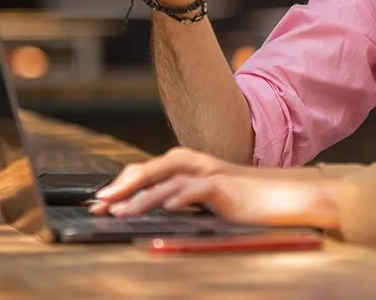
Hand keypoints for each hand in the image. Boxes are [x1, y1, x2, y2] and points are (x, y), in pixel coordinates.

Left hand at [91, 146, 238, 215]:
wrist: (277, 195)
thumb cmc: (240, 198)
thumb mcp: (202, 197)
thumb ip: (177, 196)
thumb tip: (143, 207)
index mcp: (186, 165)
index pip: (145, 171)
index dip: (120, 185)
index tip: (99, 202)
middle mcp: (194, 164)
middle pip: (151, 169)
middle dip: (123, 186)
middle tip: (99, 203)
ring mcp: (209, 173)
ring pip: (169, 180)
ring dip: (143, 196)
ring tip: (122, 211)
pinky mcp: (224, 187)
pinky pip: (199, 190)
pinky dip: (182, 196)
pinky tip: (168, 206)